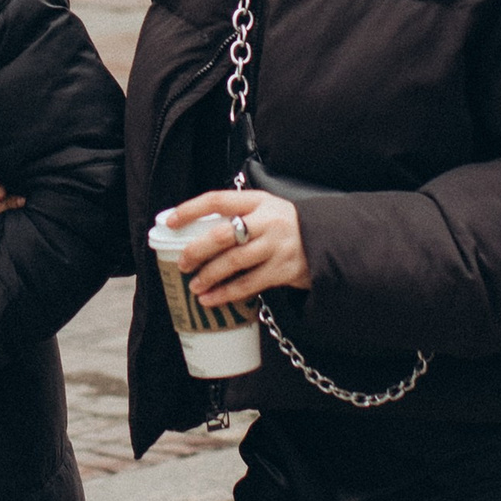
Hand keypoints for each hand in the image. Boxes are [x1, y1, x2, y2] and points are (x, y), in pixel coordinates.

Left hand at [159, 187, 310, 306]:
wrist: (329, 241)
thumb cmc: (287, 227)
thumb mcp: (267, 210)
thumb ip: (239, 216)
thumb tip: (195, 232)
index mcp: (258, 201)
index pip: (218, 200)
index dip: (191, 209)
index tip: (171, 221)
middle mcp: (267, 221)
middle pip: (223, 234)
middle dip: (197, 249)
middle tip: (182, 262)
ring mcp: (276, 246)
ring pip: (233, 262)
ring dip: (209, 275)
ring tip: (194, 285)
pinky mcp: (283, 270)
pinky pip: (248, 284)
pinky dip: (226, 294)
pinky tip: (211, 299)